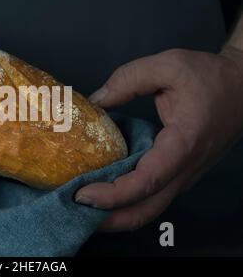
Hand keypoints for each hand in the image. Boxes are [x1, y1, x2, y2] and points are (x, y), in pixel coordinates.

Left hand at [75, 47, 242, 231]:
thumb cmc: (210, 77)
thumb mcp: (169, 65)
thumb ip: (129, 79)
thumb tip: (96, 101)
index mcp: (184, 144)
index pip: (147, 181)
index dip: (113, 194)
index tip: (82, 194)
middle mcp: (185, 169)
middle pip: (146, 210)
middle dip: (109, 219)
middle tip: (74, 212)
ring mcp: (183, 175)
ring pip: (149, 208)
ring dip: (116, 215)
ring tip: (83, 210)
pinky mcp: (178, 173)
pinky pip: (151, 196)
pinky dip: (126, 202)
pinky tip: (104, 193)